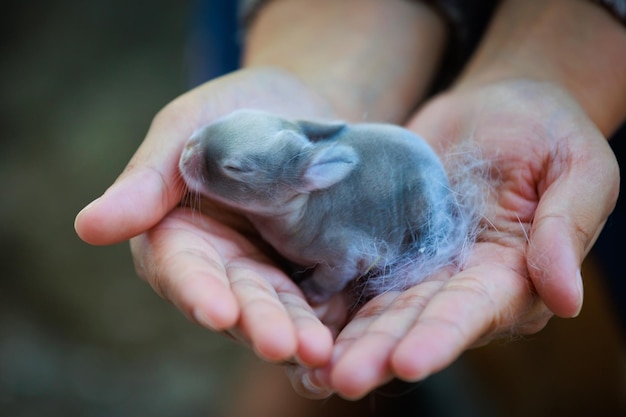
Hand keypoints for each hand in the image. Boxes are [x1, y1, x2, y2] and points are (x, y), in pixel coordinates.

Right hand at [74, 67, 338, 365]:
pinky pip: (318, 300)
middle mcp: (221, 263)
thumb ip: (148, 177)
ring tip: (320, 351)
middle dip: (258, 323)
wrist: (302, 106)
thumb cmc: (233, 108)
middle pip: (235, 300)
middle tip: (283, 345)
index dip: (198, 291)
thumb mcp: (187, 125)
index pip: (182, 269)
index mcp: (179, 233)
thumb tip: (88, 227)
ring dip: (296, 331)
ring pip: (279, 309)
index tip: (219, 311)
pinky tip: (344, 336)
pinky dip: (329, 318)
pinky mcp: (310, 271)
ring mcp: (268, 271)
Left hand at [292, 79, 619, 398]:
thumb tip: (568, 300)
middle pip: (415, 322)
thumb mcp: (579, 168)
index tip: (407, 363)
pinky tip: (296, 317)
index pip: (473, 313)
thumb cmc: (551, 133)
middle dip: (379, 352)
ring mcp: (418, 264)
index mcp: (509, 276)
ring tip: (307, 364)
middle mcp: (458, 282)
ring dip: (346, 337)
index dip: (441, 338)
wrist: (500, 106)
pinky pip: (354, 271)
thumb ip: (566, 229)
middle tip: (341, 378)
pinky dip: (328, 297)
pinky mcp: (385, 240)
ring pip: (377, 308)